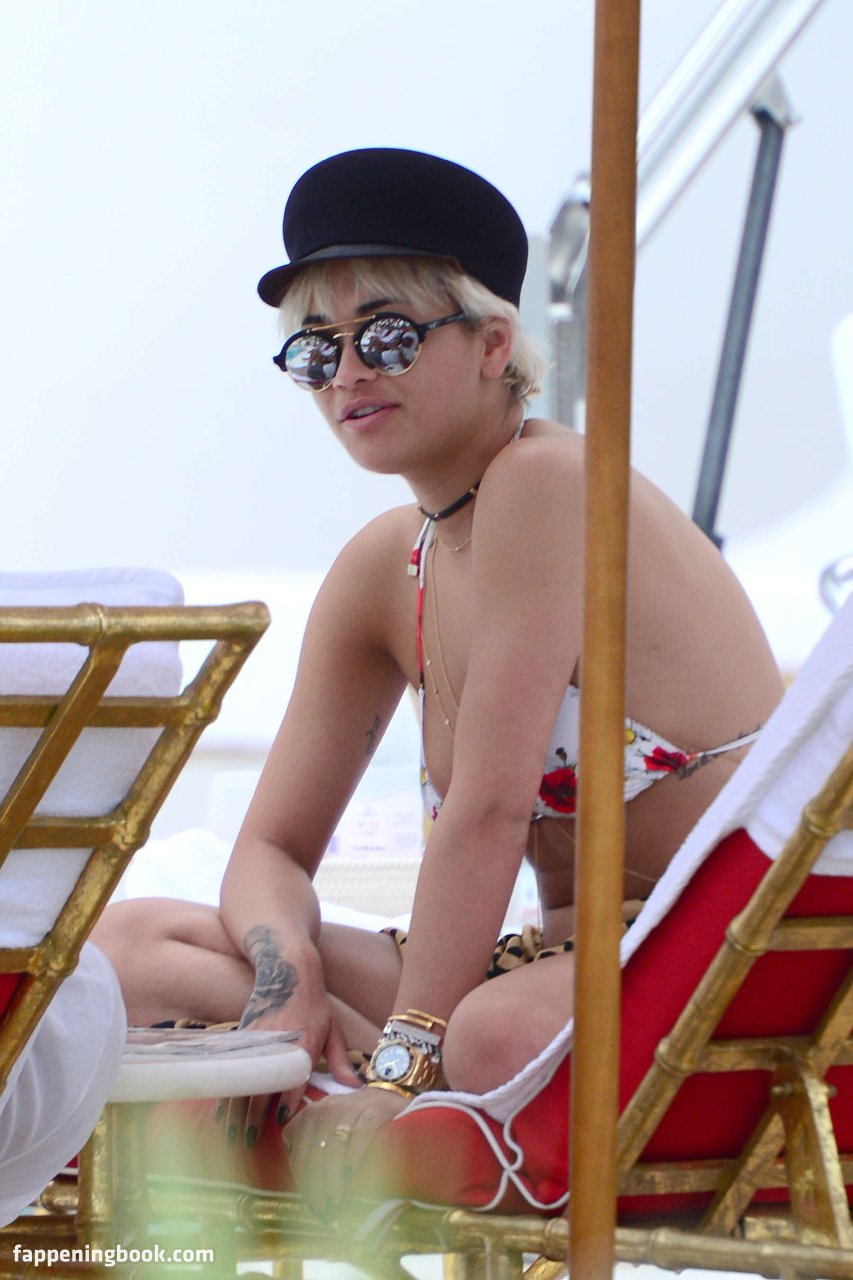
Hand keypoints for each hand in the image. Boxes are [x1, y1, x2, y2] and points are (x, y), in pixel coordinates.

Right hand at [218, 1001, 361, 1147]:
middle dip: (255, 1118)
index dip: (286, 1103)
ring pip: (243, 1083)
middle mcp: (279, 1046)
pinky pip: (234, 1071)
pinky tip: (221, 1111)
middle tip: (250, 1141)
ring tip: (230, 1136)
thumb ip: (340, 1061)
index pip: (293, 1081)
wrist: (288, 972)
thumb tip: (356, 1086)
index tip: (282, 1121)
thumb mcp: (333, 1029)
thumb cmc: (315, 1004)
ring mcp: (259, 1042)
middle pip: (263, 1088)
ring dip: (235, 1112)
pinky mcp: (245, 1038)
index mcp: (304, 1045)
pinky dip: (227, 1092)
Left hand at [287, 1085, 407, 1217]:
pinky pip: (360, 1134)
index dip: (302, 1183)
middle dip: (316, 1187)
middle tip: (323, 1211)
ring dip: (332, 1179)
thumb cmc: (351, 1122)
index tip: (310, 1205)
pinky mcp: (375, 1109)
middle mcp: (325, 1109)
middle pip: (314, 1154)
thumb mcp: (325, 1130)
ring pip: (334, 1147)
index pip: (297, 1154)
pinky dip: (354, 1155)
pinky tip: (351, 1174)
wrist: (385, 1097)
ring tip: (335, 1202)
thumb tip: (307, 1194)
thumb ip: (311, 1151)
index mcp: (308, 1116)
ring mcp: (350, 1107)